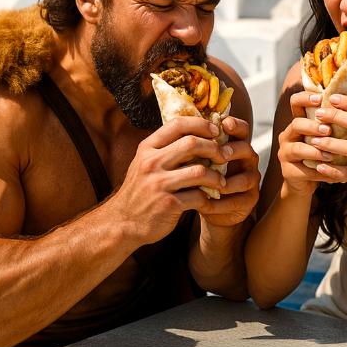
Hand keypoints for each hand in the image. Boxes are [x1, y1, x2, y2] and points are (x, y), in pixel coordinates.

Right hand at [113, 115, 234, 243]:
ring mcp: (159, 184)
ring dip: (216, 176)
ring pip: (199, 171)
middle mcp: (151, 163)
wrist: (122, 222)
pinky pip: (198, 196)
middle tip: (224, 156)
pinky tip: (208, 199)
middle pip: (191, 144)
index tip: (215, 131)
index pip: (177, 123)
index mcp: (147, 148)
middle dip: (214, 148)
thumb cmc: (140, 190)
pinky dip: (207, 198)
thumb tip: (196, 132)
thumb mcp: (144, 162)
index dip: (201, 124)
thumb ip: (165, 148)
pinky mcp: (167, 204)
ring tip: (221, 182)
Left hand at [197, 115, 260, 226]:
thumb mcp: (196, 159)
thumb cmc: (199, 175)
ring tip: (213, 186)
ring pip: (246, 179)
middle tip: (221, 154)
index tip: (224, 124)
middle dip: (234, 150)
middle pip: (247, 149)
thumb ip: (194, 146)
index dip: (235, 125)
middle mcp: (247, 159)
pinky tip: (205, 204)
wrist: (205, 204)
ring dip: (229, 182)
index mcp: (235, 143)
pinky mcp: (249, 200)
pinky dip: (220, 204)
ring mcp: (251, 180)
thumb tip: (175, 126)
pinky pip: (237, 201)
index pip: (241, 129)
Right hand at [277, 91, 338, 198]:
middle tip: (329, 130)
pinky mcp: (287, 172)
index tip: (320, 98)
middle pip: (296, 124)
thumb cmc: (321, 156)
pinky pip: (303, 171)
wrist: (307, 184)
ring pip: (297, 148)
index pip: (295, 103)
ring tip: (332, 155)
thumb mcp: (325, 138)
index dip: (305, 98)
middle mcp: (288, 135)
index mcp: (298, 123)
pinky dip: (319, 172)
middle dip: (313, 126)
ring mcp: (285, 154)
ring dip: (316, 151)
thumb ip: (332, 125)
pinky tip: (333, 174)